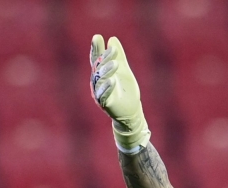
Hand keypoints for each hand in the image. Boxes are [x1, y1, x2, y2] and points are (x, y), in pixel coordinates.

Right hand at [90, 34, 149, 149]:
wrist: (131, 111)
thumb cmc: (126, 90)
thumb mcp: (124, 70)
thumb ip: (119, 56)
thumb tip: (113, 39)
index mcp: (101, 73)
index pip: (97, 58)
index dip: (96, 48)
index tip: (97, 37)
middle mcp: (97, 82)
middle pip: (99, 68)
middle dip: (105, 58)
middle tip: (113, 50)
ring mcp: (100, 93)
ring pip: (100, 80)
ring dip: (107, 71)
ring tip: (116, 63)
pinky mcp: (105, 104)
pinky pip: (104, 95)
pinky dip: (107, 88)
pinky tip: (113, 81)